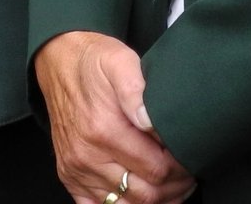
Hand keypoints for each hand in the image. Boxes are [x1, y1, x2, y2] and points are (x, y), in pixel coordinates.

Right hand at [34, 30, 194, 203]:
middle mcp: (87, 156)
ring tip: (172, 184)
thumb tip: (151, 121)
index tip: (192, 158)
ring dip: (155, 199)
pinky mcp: (69, 176)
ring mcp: (76, 170)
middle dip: (174, 187)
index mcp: (103, 130)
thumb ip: (137, 91)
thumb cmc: (93, 62)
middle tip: (188, 173)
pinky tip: (143, 194)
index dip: (182, 168)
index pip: (157, 169)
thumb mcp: (119, 61)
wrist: (58, 62)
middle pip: (145, 194)